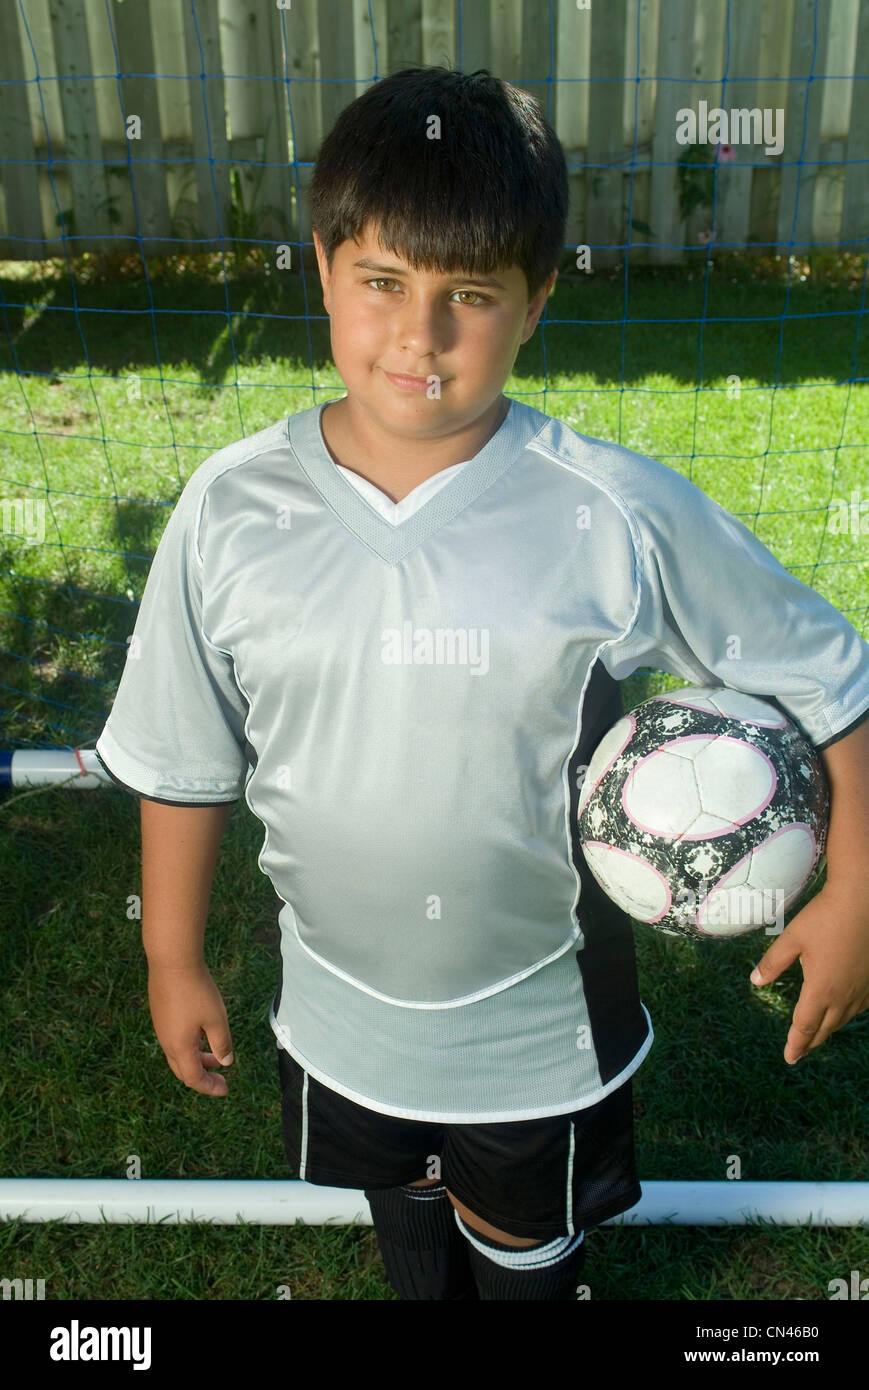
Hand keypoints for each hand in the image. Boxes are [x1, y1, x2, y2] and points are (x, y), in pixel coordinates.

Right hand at [147, 961, 234, 1094]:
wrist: (172, 962)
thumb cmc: (197, 991)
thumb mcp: (216, 1019)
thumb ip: (221, 1043)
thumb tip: (225, 1062)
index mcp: (180, 1048)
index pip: (194, 1078)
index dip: (210, 1087)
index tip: (225, 1089)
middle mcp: (167, 1042)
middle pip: (183, 1070)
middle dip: (203, 1076)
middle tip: (221, 1078)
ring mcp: (161, 1027)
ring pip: (178, 1054)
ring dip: (197, 1059)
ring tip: (215, 1056)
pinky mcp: (160, 1014)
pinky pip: (174, 1039)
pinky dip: (189, 1045)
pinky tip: (201, 1034)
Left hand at [749, 884, 868, 1063]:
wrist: (862, 901)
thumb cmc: (824, 917)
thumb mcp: (791, 939)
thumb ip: (772, 963)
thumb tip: (755, 982)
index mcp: (821, 989)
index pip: (804, 1027)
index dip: (796, 1044)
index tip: (789, 1057)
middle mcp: (844, 995)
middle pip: (825, 1029)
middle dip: (810, 1042)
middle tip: (799, 1051)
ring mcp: (863, 990)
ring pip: (844, 1019)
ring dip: (829, 1029)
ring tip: (817, 1033)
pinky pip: (860, 1006)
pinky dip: (847, 1013)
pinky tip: (843, 1009)